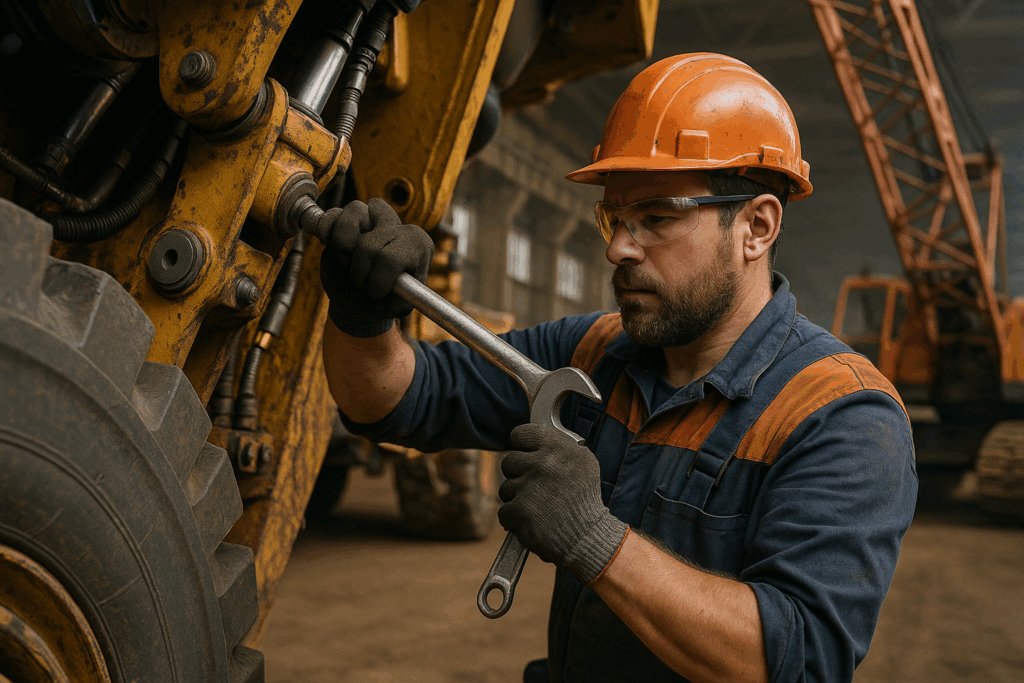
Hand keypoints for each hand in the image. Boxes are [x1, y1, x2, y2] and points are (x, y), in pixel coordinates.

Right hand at [319, 198, 433, 336]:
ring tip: (348, 264)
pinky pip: (334, 216)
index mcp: (418, 246)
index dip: (379, 278)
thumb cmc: (380, 303)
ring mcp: (372, 219)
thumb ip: (400, 301)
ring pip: (356, 211)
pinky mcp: (346, 219)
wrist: (356, 302)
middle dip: (362, 266)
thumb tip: (397, 286)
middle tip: (361, 283)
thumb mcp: (396, 308)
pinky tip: (337, 252)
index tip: (376, 293)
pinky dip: (329, 235)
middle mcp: (398, 227)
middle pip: (377, 235)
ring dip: (345, 246)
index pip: (395, 256)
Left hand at [498, 423, 628, 584]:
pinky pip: (504, 510)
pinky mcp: (519, 511)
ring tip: (538, 507)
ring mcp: (529, 487)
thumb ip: (558, 447)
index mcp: (559, 448)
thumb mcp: (583, 464)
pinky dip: (515, 519)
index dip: (520, 445)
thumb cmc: (585, 501)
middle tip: (536, 488)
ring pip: (505, 488)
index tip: (525, 453)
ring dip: (517, 498)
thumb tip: (534, 440)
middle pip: (509, 461)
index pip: (522, 433)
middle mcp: (543, 464)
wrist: (588, 538)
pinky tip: (533, 521)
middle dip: (518, 475)